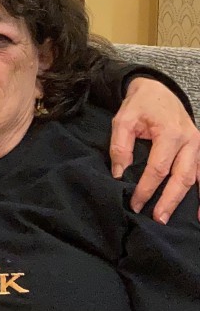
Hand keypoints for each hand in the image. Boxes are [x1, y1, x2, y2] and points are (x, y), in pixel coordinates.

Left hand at [110, 77, 199, 221]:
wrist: (158, 91)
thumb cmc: (140, 105)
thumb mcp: (123, 120)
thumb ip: (120, 146)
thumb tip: (119, 173)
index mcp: (170, 133)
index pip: (158, 169)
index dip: (146, 189)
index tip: (135, 204)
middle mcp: (190, 141)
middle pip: (181, 178)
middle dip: (169, 200)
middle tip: (157, 219)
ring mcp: (199, 146)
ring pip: (196, 178)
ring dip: (188, 200)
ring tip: (180, 220)